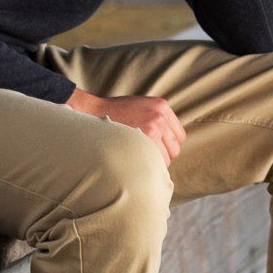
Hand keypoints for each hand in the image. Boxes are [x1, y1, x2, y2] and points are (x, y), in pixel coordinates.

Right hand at [66, 86, 186, 163]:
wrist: (93, 113)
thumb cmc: (114, 114)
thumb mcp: (140, 106)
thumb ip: (156, 119)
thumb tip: (168, 143)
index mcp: (161, 106)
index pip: (179, 135)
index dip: (169, 145)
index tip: (157, 150)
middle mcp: (160, 115)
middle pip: (175, 148)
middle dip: (163, 155)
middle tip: (146, 156)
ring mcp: (153, 126)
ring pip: (167, 158)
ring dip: (156, 162)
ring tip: (139, 159)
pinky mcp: (144, 138)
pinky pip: (157, 161)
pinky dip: (149, 166)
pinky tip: (137, 162)